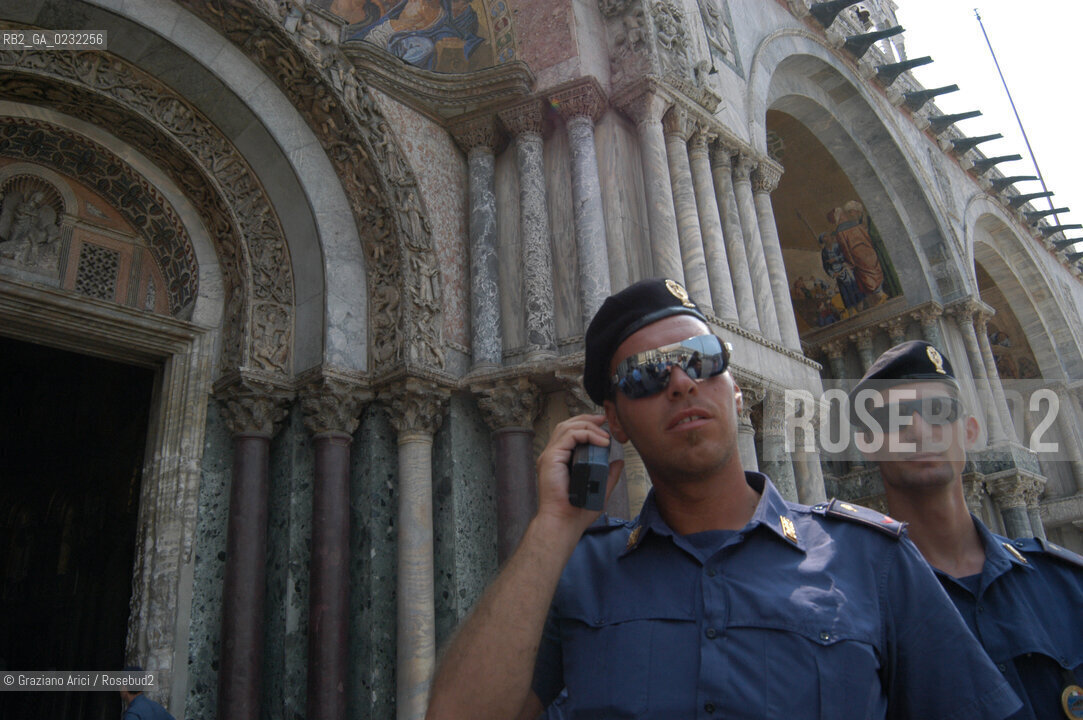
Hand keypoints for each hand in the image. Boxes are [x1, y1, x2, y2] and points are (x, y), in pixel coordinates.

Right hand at [534, 414, 624, 532]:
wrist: (563, 522)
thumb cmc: (577, 511)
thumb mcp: (600, 488)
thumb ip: (608, 474)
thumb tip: (619, 462)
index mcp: (560, 460)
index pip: (570, 433)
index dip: (586, 425)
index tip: (603, 426)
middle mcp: (553, 455)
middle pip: (566, 425)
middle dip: (586, 419)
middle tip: (604, 420)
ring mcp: (550, 456)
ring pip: (567, 427)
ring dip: (588, 426)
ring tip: (605, 434)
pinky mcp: (551, 458)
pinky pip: (569, 436)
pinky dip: (586, 434)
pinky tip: (601, 441)